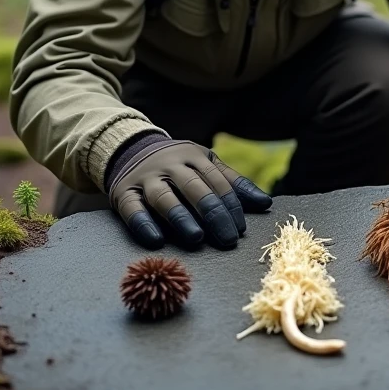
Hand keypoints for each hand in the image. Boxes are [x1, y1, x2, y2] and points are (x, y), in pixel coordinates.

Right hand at [105, 138, 271, 249]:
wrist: (130, 149)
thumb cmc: (179, 164)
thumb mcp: (206, 165)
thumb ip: (233, 184)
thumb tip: (266, 203)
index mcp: (193, 157)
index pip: (216, 181)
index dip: (230, 205)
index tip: (240, 229)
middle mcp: (169, 165)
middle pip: (194, 188)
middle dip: (212, 213)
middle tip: (227, 239)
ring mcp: (145, 178)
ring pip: (163, 197)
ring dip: (180, 217)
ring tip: (196, 238)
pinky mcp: (123, 192)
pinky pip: (132, 208)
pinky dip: (142, 224)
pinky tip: (155, 241)